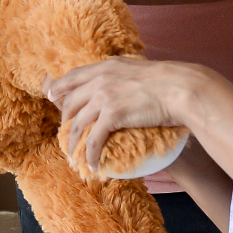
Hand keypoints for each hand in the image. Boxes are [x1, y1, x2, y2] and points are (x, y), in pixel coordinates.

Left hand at [43, 58, 199, 172]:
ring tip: (74, 158)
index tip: (52, 97)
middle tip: (65, 135)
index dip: (60, 88)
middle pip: (71, 103)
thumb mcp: (137, 70)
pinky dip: (90, 155)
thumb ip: (122, 75)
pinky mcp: (112, 115)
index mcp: (105, 66)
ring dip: (73, 144)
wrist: (180, 88)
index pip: (73, 76)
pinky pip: (94, 140)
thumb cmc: (168, 81)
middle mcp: (99, 80)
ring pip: (77, 124)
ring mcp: (103, 97)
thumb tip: (121, 83)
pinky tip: (92, 165)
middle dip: (64, 121)